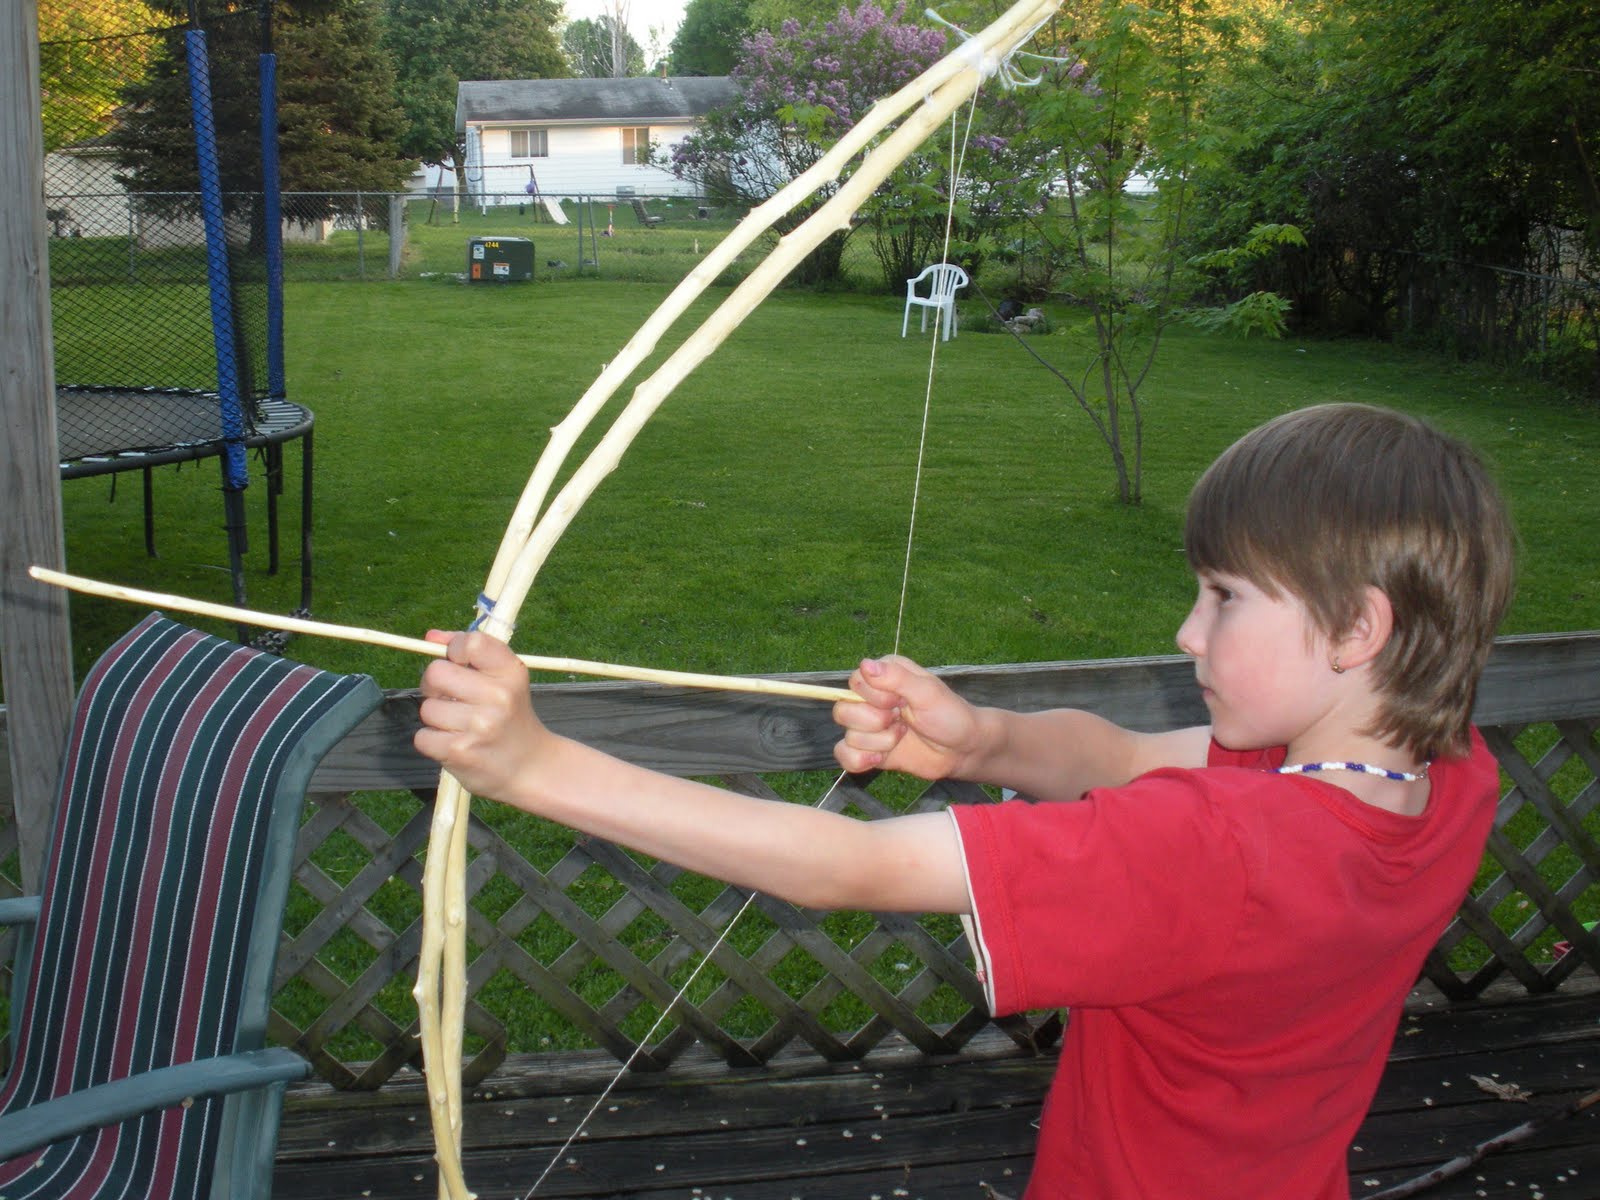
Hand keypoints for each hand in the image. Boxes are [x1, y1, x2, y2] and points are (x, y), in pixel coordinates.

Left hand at [413, 630, 548, 801]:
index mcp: (511, 672)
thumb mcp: (504, 680)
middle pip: (436, 672)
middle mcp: (498, 696)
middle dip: (435, 686)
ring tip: (460, 726)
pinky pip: (422, 736)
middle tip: (451, 697)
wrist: (531, 766)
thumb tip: (430, 636)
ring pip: (427, 708)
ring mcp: (480, 725)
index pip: (471, 642)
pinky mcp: (461, 751)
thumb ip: (471, 653)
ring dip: (437, 718)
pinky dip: (433, 741)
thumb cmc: (511, 717)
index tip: (460, 663)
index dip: (455, 649)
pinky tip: (455, 744)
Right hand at [832, 655, 984, 779]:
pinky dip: (859, 761)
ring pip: (848, 736)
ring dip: (879, 742)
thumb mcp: (927, 693)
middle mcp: (871, 699)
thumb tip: (865, 664)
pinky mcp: (869, 750)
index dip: (874, 697)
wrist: (962, 751)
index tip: (900, 702)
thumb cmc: (950, 716)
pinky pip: (843, 755)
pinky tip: (880, 758)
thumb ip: (896, 678)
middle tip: (902, 721)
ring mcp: (869, 726)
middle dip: (875, 723)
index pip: (855, 682)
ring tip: (902, 737)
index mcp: (884, 676)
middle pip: (844, 711)